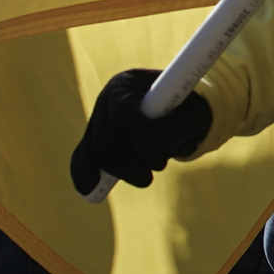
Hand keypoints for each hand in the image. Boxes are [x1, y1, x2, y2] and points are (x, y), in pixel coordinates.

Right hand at [69, 68, 212, 194]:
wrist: (180, 116)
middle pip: (103, 138)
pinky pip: (82, 158)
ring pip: (95, 152)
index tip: (156, 157)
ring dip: (122, 170)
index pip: (121, 113)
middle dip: (128, 162)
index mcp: (126, 85)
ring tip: (148, 174)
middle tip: (159, 168)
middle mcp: (106, 99)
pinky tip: (90, 188)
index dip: (135, 137)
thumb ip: (172, 128)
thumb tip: (144, 149)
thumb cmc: (185, 112)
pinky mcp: (93, 140)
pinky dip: (85, 174)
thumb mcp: (191, 116)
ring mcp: (97, 120)